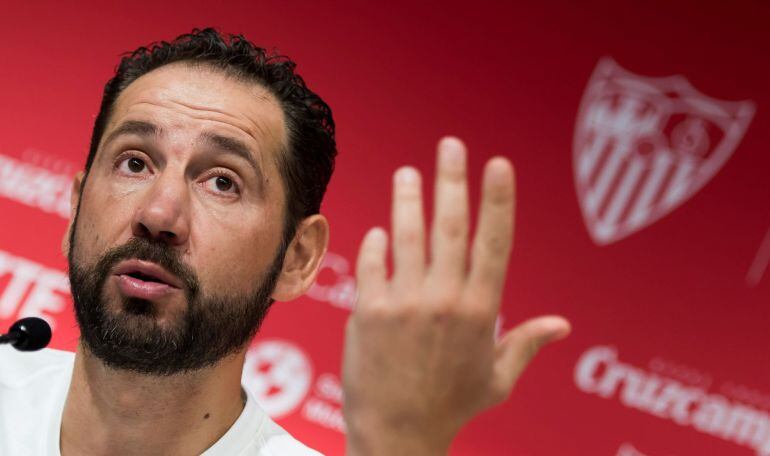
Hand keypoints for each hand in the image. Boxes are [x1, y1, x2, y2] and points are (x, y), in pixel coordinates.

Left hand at [342, 137, 570, 454]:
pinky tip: (379, 233)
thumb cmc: (451, 406)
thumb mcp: (498, 378)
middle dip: (451, 178)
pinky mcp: (369, 311)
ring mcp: (405, 302)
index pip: (495, 241)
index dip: (497, 198)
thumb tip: (562, 325)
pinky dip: (376, 245)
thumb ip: (527, 344)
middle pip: (451, 224)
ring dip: (407, 199)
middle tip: (450, 145)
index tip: (497, 163)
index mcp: (481, 310)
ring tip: (407, 174)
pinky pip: (373, 263)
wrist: (398, 434)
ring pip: (408, 235)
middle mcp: (445, 299)